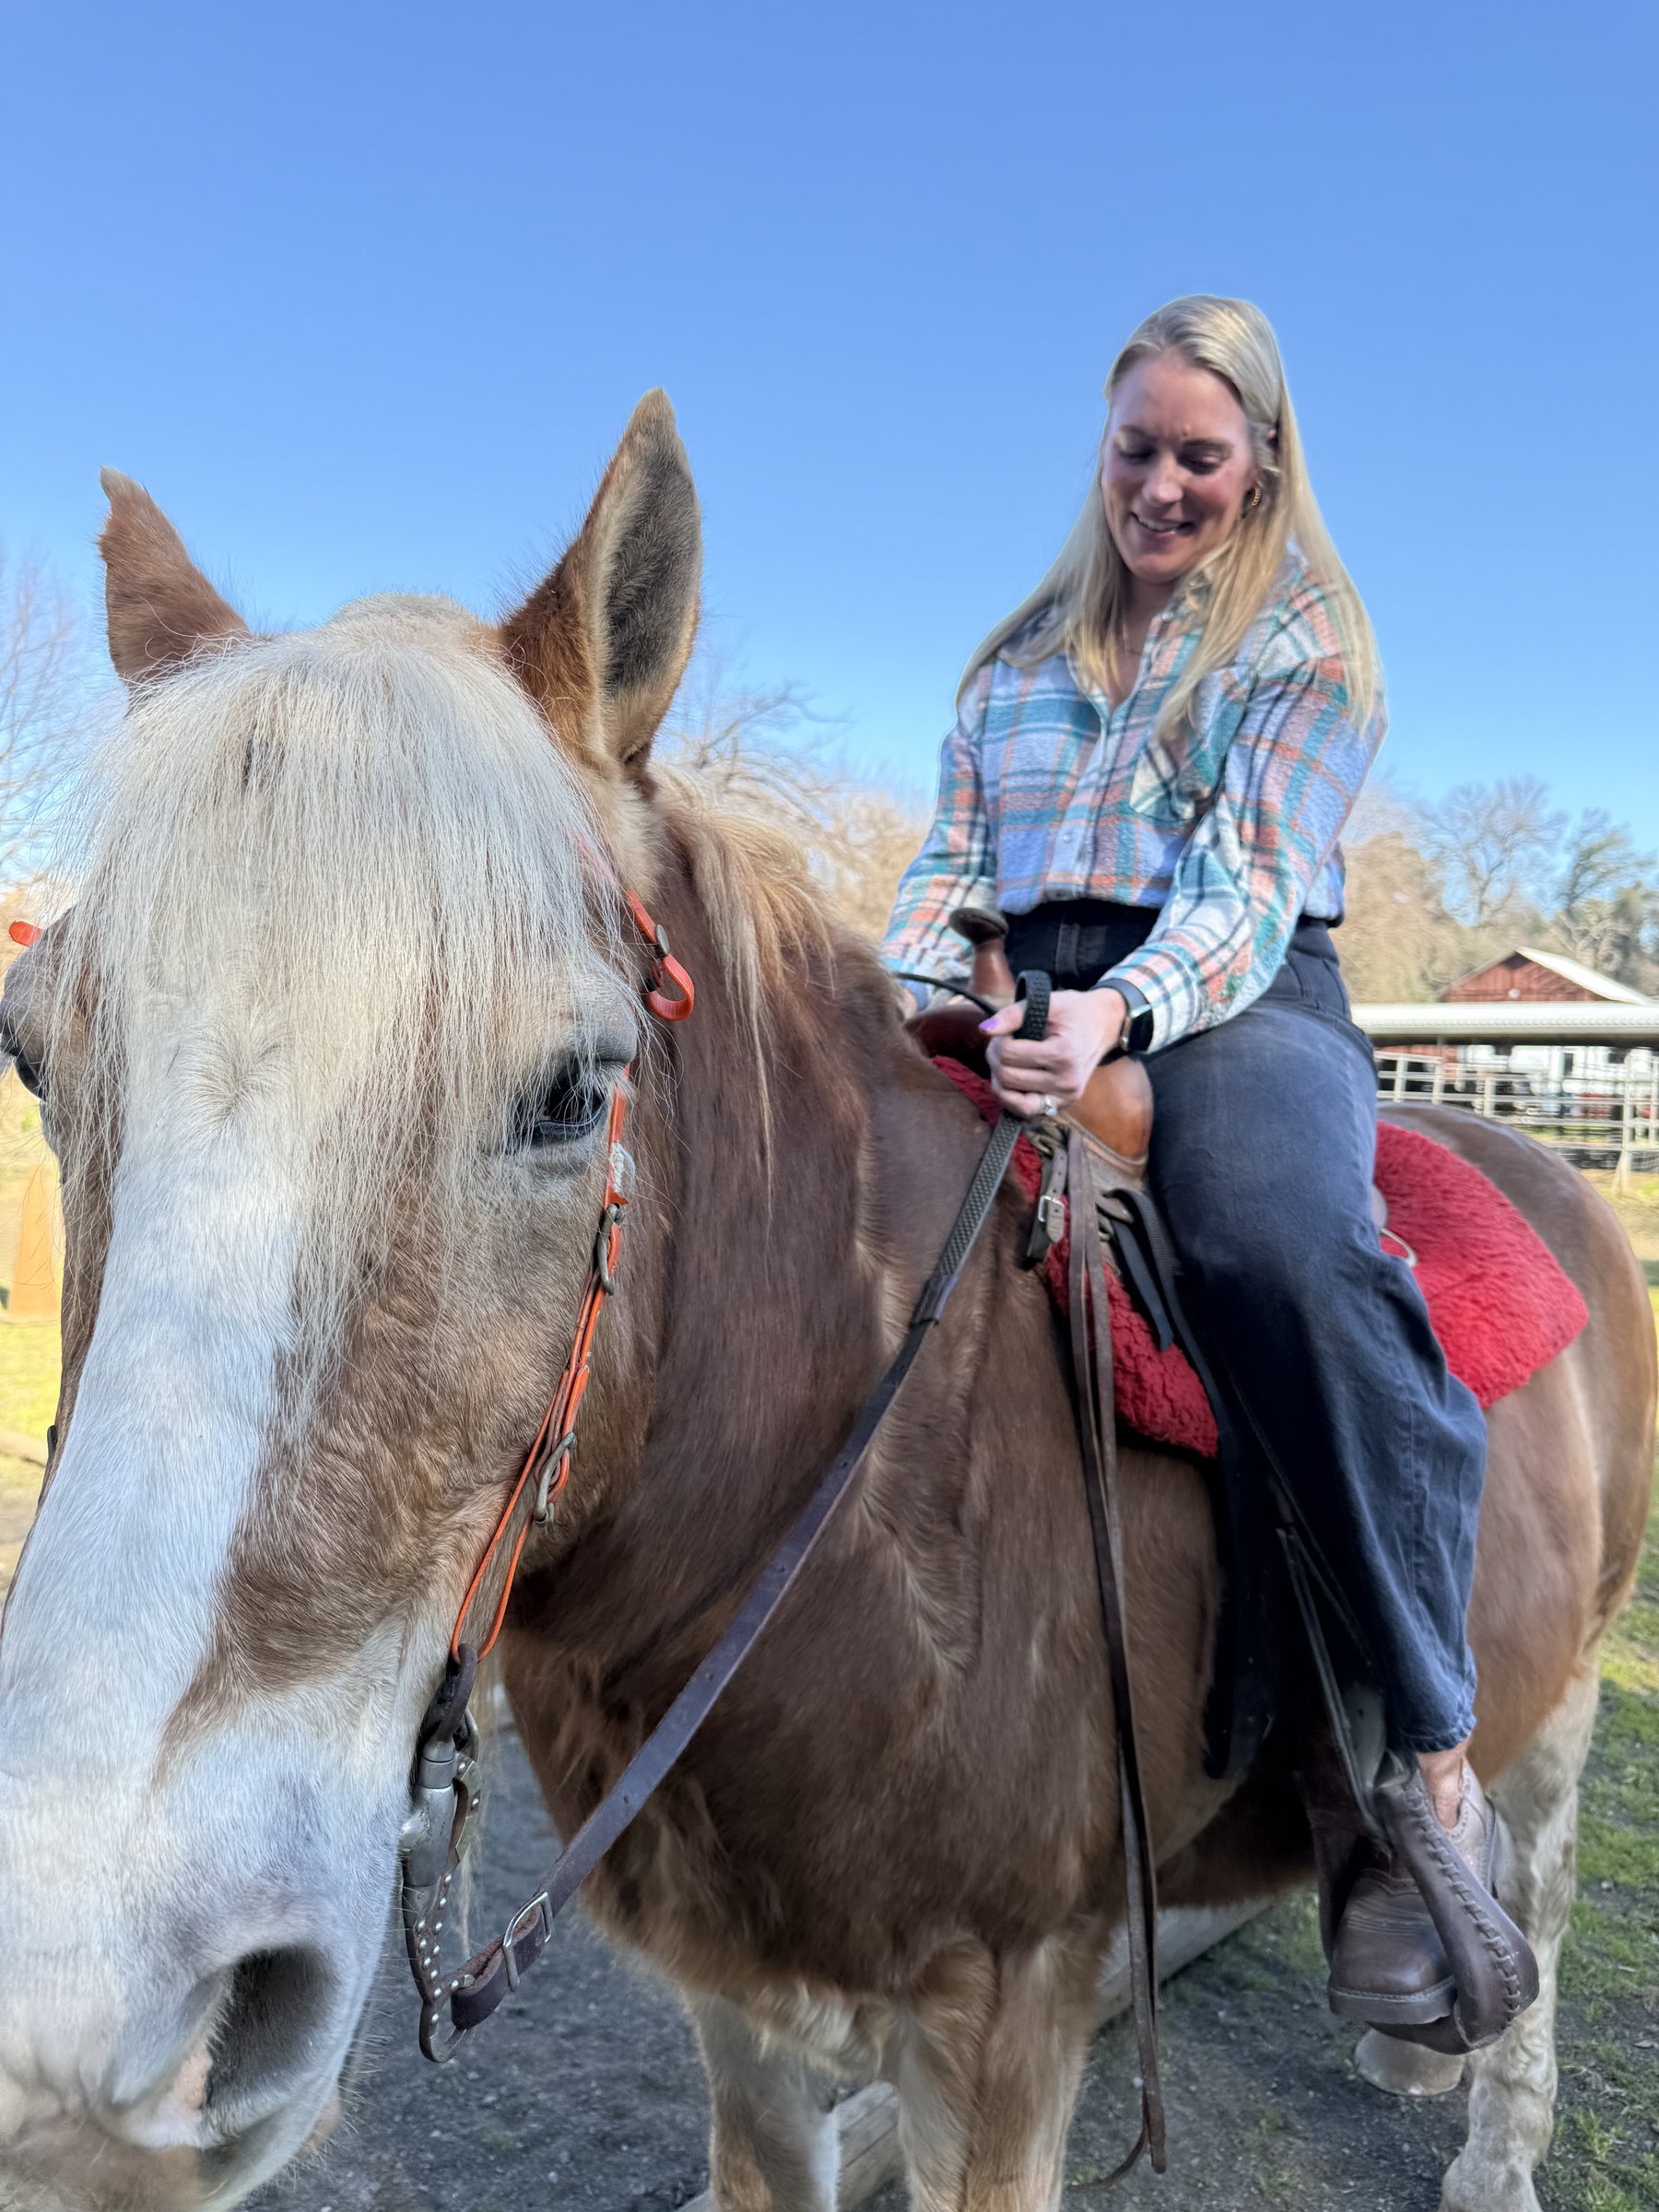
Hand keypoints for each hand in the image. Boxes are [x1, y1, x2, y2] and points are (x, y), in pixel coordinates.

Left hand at [981, 988, 1125, 1117]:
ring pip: (1011, 1100)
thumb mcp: (1047, 1003)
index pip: (1009, 1054)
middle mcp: (1066, 1081)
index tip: (1005, 1032)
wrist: (1103, 1026)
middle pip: (1007, 1078)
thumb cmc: (1074, 1012)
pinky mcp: (1062, 1105)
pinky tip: (1011, 1081)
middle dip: (995, 1059)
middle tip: (1002, 1044)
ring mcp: (1065, 1097)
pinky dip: (1011, 1098)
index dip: (998, 1041)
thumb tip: (984, 1030)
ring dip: (999, 1079)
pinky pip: (1025, 1111)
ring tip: (1006, 1062)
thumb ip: (1013, 1014)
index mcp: (1064, 1054)